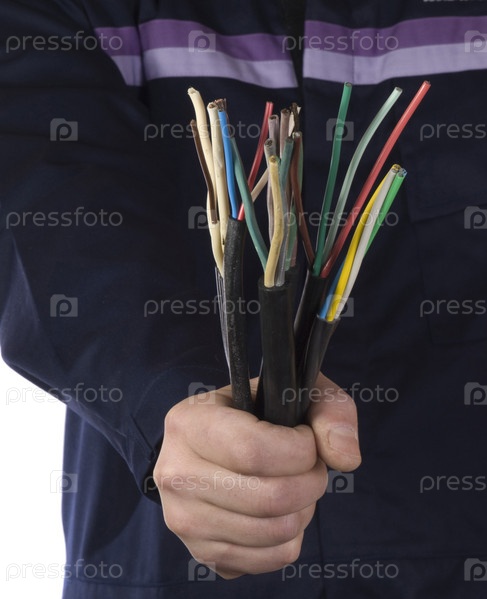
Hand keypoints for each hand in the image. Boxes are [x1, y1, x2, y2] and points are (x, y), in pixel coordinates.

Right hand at [153, 373, 360, 578]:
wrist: (210, 445)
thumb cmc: (254, 413)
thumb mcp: (290, 391)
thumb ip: (329, 409)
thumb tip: (345, 457)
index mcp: (188, 423)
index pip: (253, 450)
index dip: (300, 450)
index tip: (305, 439)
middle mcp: (176, 475)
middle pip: (268, 498)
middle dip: (311, 482)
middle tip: (311, 466)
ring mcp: (184, 520)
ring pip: (273, 533)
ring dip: (304, 510)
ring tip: (296, 484)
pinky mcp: (202, 552)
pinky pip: (270, 559)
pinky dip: (291, 537)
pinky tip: (281, 510)